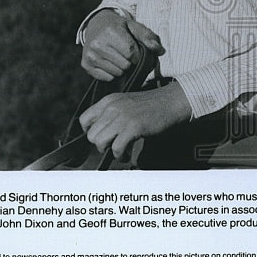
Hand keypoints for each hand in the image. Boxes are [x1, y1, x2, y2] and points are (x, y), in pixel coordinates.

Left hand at [78, 80, 192, 161]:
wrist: (172, 101)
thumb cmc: (151, 106)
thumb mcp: (126, 103)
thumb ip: (111, 113)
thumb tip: (98, 133)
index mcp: (109, 101)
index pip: (84, 120)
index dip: (90, 132)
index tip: (102, 137)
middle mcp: (112, 107)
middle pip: (91, 135)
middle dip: (101, 144)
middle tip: (114, 145)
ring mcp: (122, 116)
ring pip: (100, 142)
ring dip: (110, 151)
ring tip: (121, 151)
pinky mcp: (133, 127)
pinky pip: (116, 148)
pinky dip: (121, 156)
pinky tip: (127, 154)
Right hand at [81, 10, 163, 81]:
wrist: (96, 25)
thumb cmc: (119, 27)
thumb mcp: (134, 26)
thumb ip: (148, 36)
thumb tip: (159, 51)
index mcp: (110, 32)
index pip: (131, 53)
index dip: (139, 56)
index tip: (138, 53)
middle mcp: (97, 44)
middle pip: (124, 65)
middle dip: (131, 62)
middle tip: (128, 55)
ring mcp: (90, 55)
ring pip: (116, 73)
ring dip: (122, 68)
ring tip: (119, 57)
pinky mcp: (85, 65)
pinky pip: (106, 78)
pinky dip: (112, 73)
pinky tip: (110, 62)